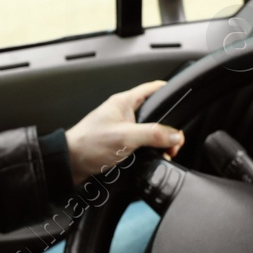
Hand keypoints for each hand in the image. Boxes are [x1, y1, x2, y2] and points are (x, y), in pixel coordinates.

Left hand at [64, 80, 184, 186]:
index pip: (153, 89)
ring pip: (149, 132)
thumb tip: (175, 135)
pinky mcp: (119, 144)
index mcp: (124, 102)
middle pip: (155, 114)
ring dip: (158, 143)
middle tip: (174, 141)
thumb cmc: (88, 144)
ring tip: (164, 153)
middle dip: (167, 128)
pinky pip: (140, 145)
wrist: (69, 164)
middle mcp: (123, 113)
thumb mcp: (126, 137)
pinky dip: (148, 152)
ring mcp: (121, 129)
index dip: (169, 91)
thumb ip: (153, 134)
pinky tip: (151, 160)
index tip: (183, 100)